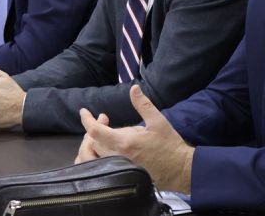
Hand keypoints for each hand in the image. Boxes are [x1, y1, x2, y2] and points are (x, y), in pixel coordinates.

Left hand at [78, 85, 194, 193]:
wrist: (180, 170)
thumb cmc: (169, 145)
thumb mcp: (158, 121)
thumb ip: (143, 104)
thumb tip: (133, 88)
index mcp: (124, 142)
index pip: (95, 131)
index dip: (87, 119)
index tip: (84, 111)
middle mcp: (117, 157)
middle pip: (92, 143)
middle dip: (94, 128)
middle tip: (105, 119)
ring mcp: (117, 169)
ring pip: (94, 157)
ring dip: (93, 144)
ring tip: (103, 135)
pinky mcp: (120, 177)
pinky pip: (99, 169)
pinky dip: (95, 158)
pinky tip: (103, 151)